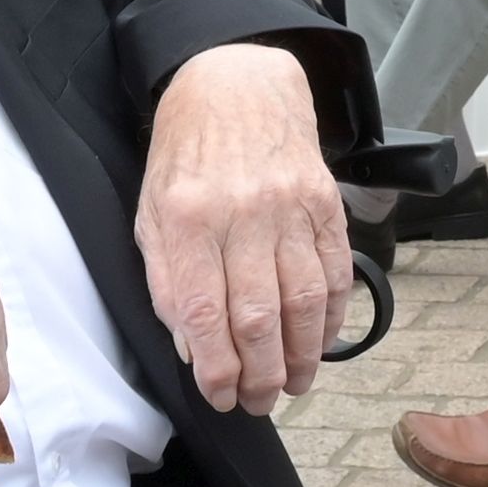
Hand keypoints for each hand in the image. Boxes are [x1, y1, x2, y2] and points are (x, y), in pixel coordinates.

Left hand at [134, 42, 344, 416]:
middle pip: (259, 317)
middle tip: (258, 403)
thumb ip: (168, 280)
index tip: (220, 396)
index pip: (206, 313)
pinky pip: (335, 272)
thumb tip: (191, 345)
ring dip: (301, 356)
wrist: (238, 84)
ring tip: (292, 386)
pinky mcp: (325, 204)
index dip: (216, 368)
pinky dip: (331, 317)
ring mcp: (290, 207)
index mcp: (189, 217)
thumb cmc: (188, 153)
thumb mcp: (152, 212)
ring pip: (304, 301)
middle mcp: (243, 213)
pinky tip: (319, 343)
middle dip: (260, 375)